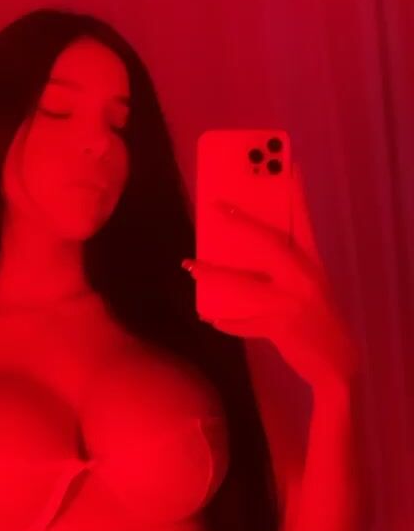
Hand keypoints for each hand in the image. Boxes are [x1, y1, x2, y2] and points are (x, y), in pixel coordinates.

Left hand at [183, 162, 359, 388]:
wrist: (338, 367)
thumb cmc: (318, 323)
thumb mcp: (311, 289)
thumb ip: (288, 269)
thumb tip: (247, 253)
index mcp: (314, 264)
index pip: (304, 221)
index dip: (295, 192)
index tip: (286, 163)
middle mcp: (305, 278)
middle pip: (269, 243)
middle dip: (240, 224)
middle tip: (214, 208)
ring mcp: (292, 302)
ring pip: (245, 282)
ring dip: (214, 274)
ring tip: (190, 265)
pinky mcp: (280, 327)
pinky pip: (244, 321)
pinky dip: (226, 320)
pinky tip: (210, 316)